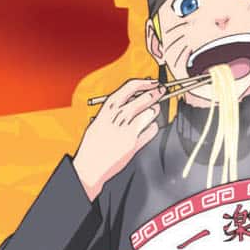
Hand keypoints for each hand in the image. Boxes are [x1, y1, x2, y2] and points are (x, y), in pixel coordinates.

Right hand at [73, 79, 162, 198]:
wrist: (90, 167)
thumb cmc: (92, 146)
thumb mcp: (98, 121)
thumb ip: (112, 111)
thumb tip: (129, 100)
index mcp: (106, 110)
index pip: (128, 88)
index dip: (144, 83)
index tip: (152, 82)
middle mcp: (117, 118)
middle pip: (142, 100)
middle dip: (154, 94)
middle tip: (160, 92)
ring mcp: (126, 131)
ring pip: (148, 114)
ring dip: (154, 110)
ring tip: (155, 109)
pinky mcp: (134, 145)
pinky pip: (150, 131)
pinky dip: (153, 127)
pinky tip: (151, 126)